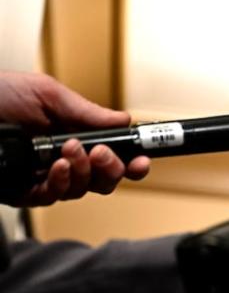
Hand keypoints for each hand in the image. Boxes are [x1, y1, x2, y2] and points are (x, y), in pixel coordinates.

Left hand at [1, 71, 149, 204]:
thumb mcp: (46, 94)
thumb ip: (86, 111)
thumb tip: (122, 120)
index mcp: (72, 136)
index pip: (110, 156)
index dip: (130, 162)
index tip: (142, 160)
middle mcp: (61, 160)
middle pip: (104, 181)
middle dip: (111, 169)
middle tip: (102, 154)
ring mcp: (43, 178)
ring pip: (81, 191)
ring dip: (83, 173)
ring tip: (71, 152)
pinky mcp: (22, 192)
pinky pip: (52, 198)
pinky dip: (60, 184)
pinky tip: (57, 167)